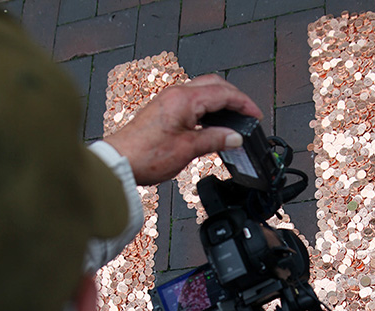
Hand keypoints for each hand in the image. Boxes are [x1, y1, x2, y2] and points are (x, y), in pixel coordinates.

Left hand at [104, 74, 262, 184]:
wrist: (119, 162)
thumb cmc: (145, 155)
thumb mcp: (188, 149)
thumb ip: (215, 140)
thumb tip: (235, 137)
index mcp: (185, 99)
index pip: (224, 93)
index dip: (244, 104)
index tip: (255, 114)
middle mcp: (176, 94)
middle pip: (215, 84)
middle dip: (235, 97)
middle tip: (247, 113)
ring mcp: (168, 100)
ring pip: (203, 90)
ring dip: (220, 100)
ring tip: (233, 118)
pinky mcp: (163, 109)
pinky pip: (192, 100)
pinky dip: (207, 107)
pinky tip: (211, 123)